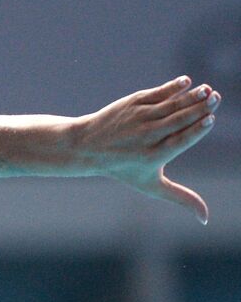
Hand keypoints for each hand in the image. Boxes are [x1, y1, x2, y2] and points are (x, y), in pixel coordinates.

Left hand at [73, 76, 219, 223]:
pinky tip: (186, 82)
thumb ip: (180, 197)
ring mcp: (139, 118)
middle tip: (214, 97)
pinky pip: (156, 93)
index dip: (196, 129)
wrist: (87, 148)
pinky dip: (171, 87)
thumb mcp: (151, 186)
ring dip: (190, 95)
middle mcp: (146, 136)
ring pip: (169, 104)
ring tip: (206, 90)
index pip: (180, 141)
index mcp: (154, 156)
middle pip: (178, 119)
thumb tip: (205, 219)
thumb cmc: (124, 169)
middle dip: (198, 107)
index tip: (210, 119)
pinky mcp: (132, 103)